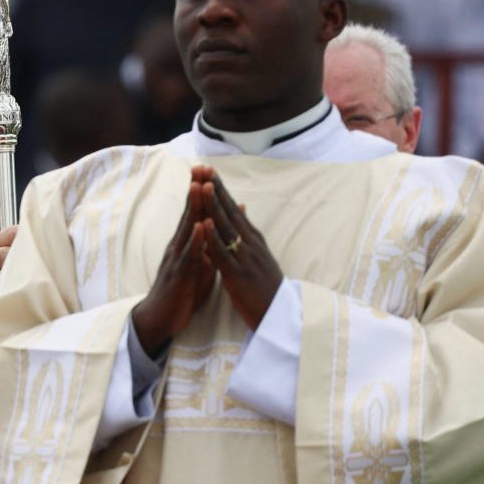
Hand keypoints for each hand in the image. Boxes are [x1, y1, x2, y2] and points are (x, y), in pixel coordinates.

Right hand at [131, 176, 215, 355]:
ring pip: (186, 230)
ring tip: (198, 187)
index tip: (207, 171)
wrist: (161, 320)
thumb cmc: (181, 292)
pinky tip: (198, 226)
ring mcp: (176, 260)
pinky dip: (194, 240)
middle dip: (195, 191)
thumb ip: (206, 247)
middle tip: (200, 167)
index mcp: (186, 245)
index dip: (201, 193)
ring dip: (193, 209)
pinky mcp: (178, 276)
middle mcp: (178, 247)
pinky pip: (187, 256)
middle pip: (188, 215)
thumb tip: (213, 229)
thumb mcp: (198, 265)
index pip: (194, 214)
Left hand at [199, 169, 282, 329]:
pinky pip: (224, 253)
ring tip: (203, 186)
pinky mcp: (239, 274)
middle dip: (216, 189)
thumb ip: (248, 233)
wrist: (280, 316)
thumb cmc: (266, 287)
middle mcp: (251, 243)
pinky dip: (214, 237)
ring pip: (226, 227)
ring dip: (214, 205)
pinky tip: (205, 223)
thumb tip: (242, 210)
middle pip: (230, 211)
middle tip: (203, 168)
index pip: (234, 209)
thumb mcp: (259, 256)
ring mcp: (245, 257)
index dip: (220, 189)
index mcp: (253, 239)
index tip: (208, 171)